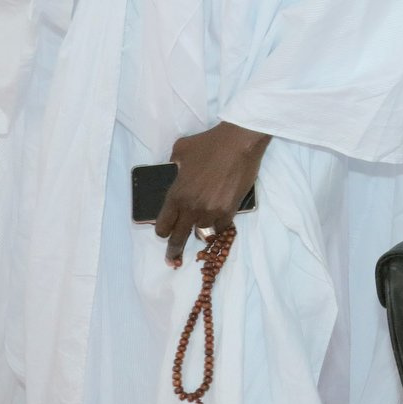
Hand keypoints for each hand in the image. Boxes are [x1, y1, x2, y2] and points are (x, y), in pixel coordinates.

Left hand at [154, 121, 270, 266]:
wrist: (239, 142)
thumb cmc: (209, 144)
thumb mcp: (180, 150)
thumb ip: (174, 165)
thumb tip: (176, 170)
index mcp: (176, 195)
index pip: (163, 226)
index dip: (163, 232)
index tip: (165, 234)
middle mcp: (191, 207)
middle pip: (179, 238)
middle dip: (174, 251)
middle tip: (172, 261)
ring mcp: (211, 211)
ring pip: (202, 233)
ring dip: (201, 230)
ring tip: (203, 227)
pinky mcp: (229, 211)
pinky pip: (220, 228)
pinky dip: (218, 225)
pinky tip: (218, 219)